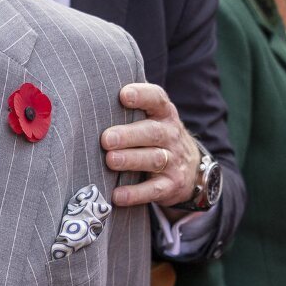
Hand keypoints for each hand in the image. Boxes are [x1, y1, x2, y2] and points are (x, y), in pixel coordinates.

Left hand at [105, 83, 201, 207]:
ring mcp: (173, 161)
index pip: (157, 99)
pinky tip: (117, 195)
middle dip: (129, 135)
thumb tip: (93, 89)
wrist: (192, 170)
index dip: (142, 95)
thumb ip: (133, 106)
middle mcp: (171, 135)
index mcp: (164, 114)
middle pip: (152, 132)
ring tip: (111, 160)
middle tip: (106, 138)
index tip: (123, 95)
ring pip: (154, 159)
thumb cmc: (157, 137)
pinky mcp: (171, 186)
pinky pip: (154, 190)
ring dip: (131, 160)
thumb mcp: (153, 118)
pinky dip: (135, 194)